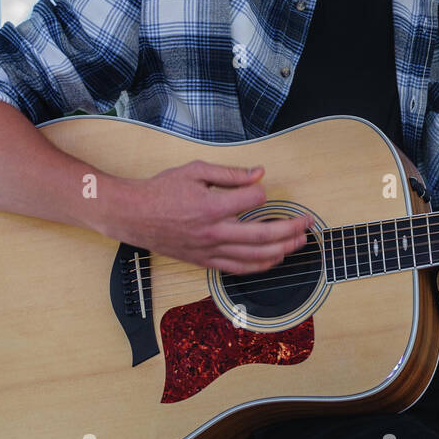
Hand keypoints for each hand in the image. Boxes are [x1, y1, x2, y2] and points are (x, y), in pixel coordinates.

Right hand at [102, 161, 311, 273]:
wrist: (132, 214)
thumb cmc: (161, 190)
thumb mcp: (195, 170)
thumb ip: (231, 173)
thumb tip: (260, 173)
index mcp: (212, 206)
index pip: (254, 199)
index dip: (262, 192)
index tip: (260, 188)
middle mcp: (214, 232)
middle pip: (264, 234)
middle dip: (291, 228)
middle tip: (307, 222)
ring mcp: (210, 250)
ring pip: (255, 256)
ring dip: (283, 249)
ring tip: (299, 242)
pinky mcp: (204, 261)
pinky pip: (238, 268)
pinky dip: (260, 265)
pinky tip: (275, 259)